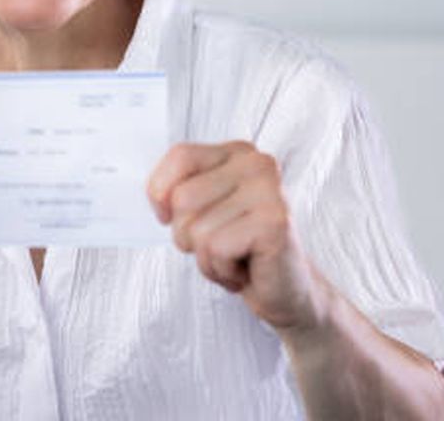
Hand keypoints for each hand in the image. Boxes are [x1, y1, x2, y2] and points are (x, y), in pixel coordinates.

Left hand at [147, 141, 326, 332]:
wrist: (287, 291)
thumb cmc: (238, 249)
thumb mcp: (201, 211)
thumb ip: (178, 190)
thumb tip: (157, 194)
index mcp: (238, 152)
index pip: (180, 156)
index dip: (161, 192)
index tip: (170, 216)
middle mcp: (257, 163)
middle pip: (183, 198)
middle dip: (187, 235)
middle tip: (219, 245)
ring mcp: (270, 191)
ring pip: (197, 229)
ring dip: (206, 258)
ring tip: (234, 259)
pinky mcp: (275, 222)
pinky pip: (216, 249)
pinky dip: (221, 271)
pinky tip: (245, 271)